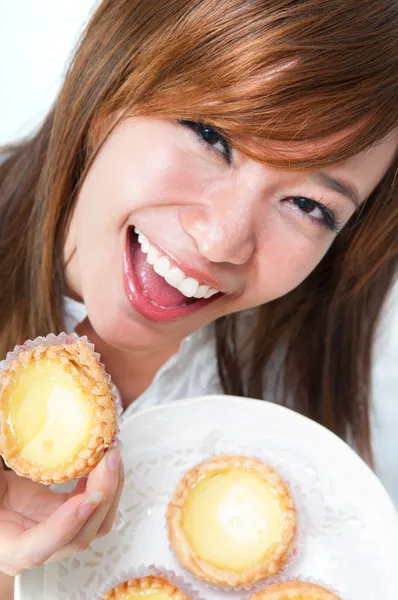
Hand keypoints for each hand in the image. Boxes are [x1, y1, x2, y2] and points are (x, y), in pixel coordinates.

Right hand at [0, 446, 123, 575]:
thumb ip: (2, 455)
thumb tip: (3, 420)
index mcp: (8, 545)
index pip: (38, 548)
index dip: (64, 526)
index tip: (87, 497)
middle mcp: (38, 547)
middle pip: (80, 536)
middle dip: (102, 495)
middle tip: (108, 456)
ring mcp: (58, 531)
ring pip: (96, 522)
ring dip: (110, 487)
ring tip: (112, 451)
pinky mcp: (70, 513)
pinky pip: (94, 503)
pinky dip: (105, 481)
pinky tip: (105, 456)